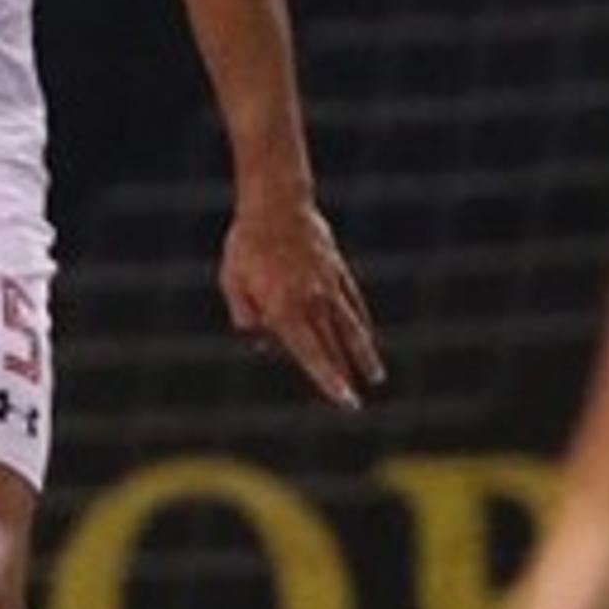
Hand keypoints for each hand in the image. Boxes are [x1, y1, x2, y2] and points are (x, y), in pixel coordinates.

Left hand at [222, 200, 385, 410]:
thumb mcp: (232, 282)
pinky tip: (368, 336)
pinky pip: (353, 301)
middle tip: (357, 405)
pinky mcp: (337, 269)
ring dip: (364, 353)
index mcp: (285, 309)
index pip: (311, 354)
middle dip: (345, 376)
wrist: (276, 203)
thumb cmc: (246, 245)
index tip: (345, 399)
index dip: (328, 379)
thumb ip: (245, 316)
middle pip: (333, 346)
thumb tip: (261, 344)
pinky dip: (362, 321)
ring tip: (376, 375)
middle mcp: (312, 301)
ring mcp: (329, 285)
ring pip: (351, 326)